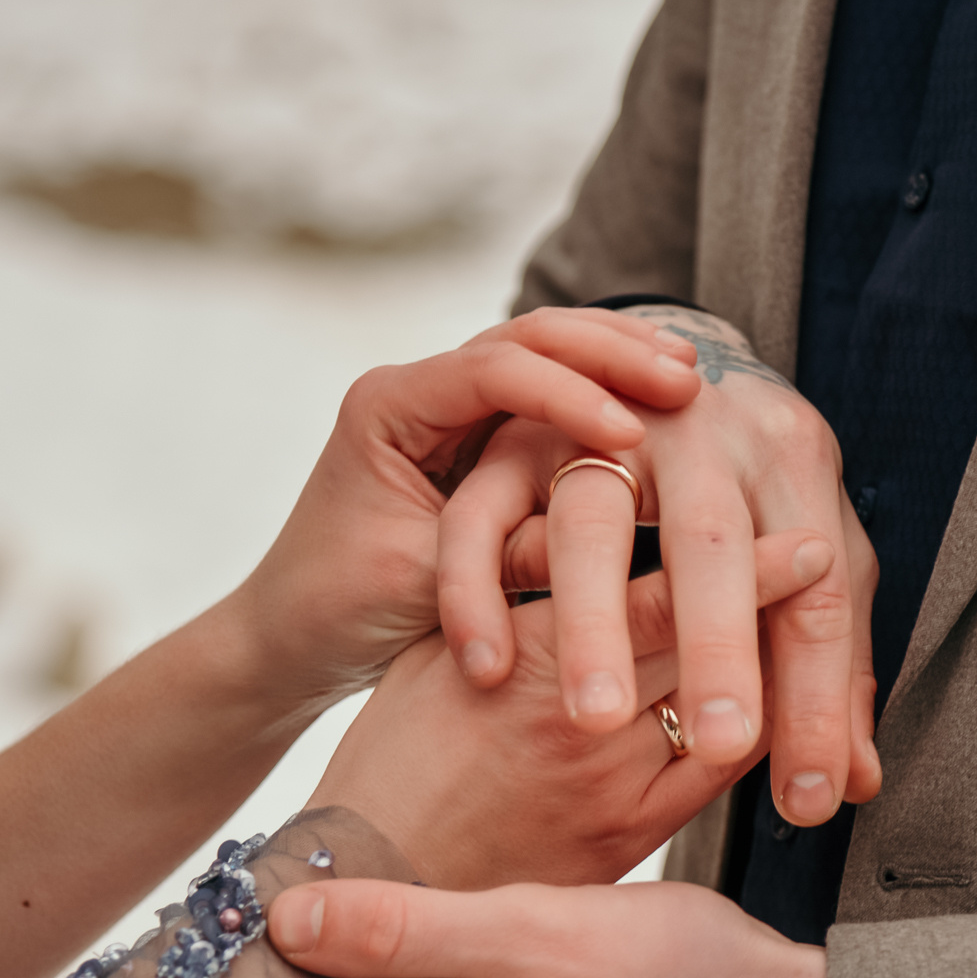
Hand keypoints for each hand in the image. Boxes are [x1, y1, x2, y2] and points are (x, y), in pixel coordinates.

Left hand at [233, 307, 699, 724]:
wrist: (288, 640)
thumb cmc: (337, 615)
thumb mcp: (425, 585)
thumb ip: (509, 551)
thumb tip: (615, 531)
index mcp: (386, 405)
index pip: (493, 372)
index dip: (569, 397)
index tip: (635, 435)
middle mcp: (417, 390)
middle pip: (526, 338)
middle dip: (608, 353)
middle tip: (687, 375)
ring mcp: (447, 408)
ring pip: (544, 353)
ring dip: (615, 359)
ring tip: (688, 371)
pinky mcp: (475, 438)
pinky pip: (547, 397)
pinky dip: (603, 393)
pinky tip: (663, 402)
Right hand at [312, 531, 834, 888]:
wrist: (374, 875)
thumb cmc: (397, 752)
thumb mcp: (440, 654)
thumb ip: (511, 592)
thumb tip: (573, 532)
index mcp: (532, 655)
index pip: (659, 596)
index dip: (739, 566)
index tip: (798, 534)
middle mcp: (582, 719)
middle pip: (706, 654)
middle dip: (771, 606)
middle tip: (826, 561)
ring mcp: (612, 787)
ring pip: (720, 719)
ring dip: (768, 675)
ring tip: (814, 635)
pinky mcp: (623, 841)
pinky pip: (706, 784)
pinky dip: (741, 739)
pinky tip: (765, 708)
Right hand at [436, 305, 879, 828]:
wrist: (654, 361)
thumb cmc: (739, 489)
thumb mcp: (806, 553)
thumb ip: (825, 662)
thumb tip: (860, 781)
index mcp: (790, 454)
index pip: (817, 592)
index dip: (817, 697)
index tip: (809, 796)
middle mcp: (702, 429)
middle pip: (711, 544)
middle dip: (719, 650)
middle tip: (722, 743)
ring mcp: (600, 428)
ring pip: (592, 530)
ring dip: (594, 625)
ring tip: (596, 721)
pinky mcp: (515, 440)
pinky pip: (483, 520)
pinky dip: (477, 586)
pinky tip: (490, 667)